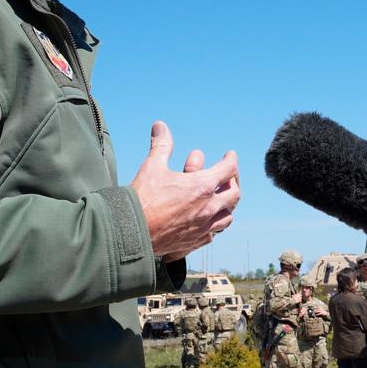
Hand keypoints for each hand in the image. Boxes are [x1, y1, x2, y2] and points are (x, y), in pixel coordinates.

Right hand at [129, 121, 238, 257]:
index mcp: (203, 187)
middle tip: (228, 176)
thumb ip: (161, 145)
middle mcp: (209, 208)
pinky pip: (214, 233)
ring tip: (221, 199)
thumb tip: (160, 125)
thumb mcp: (152, 167)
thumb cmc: (143, 198)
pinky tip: (208, 221)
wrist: (132, 233)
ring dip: (227, 205)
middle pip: (234, 194)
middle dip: (233, 182)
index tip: (230, 155)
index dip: (231, 159)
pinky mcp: (196, 242)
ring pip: (228, 216)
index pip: (228, 169)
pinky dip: (215, 224)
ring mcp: (204, 227)